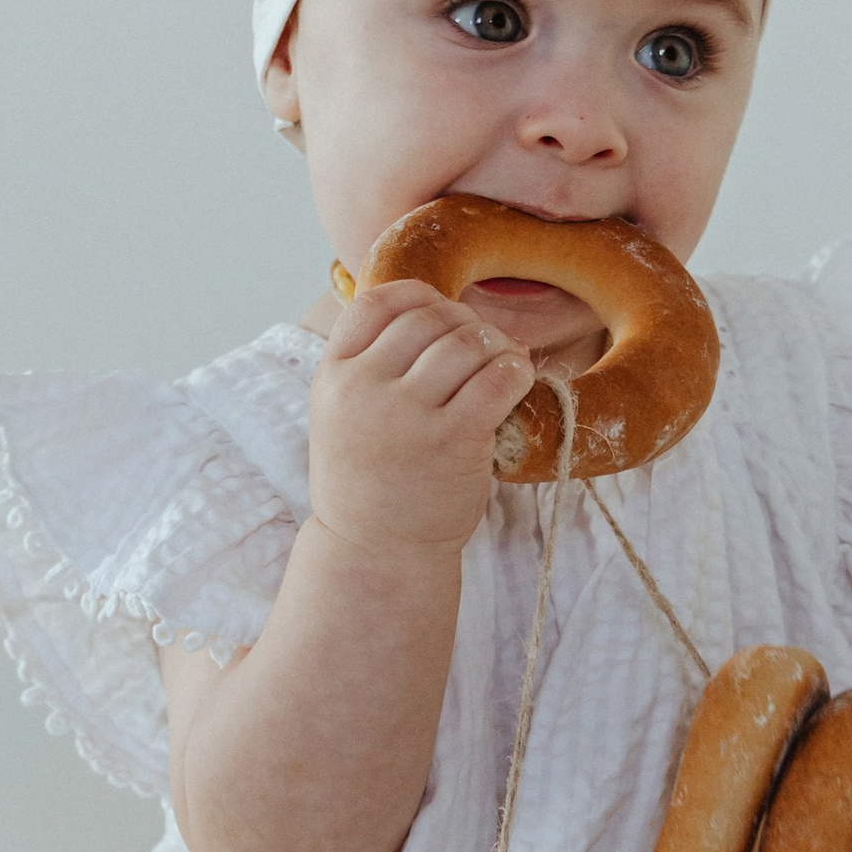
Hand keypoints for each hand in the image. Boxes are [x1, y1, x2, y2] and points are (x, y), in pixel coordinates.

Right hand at [307, 281, 534, 555]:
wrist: (374, 554)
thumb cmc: (369, 484)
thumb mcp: (343, 416)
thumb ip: (369, 366)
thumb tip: (436, 313)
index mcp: (333, 377)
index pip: (376, 303)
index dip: (418, 297)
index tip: (440, 313)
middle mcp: (363, 388)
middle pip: (428, 318)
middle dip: (465, 322)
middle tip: (484, 344)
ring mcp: (407, 414)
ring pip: (466, 342)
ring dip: (496, 344)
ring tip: (504, 361)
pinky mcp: (452, 439)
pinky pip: (497, 379)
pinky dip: (517, 369)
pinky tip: (518, 378)